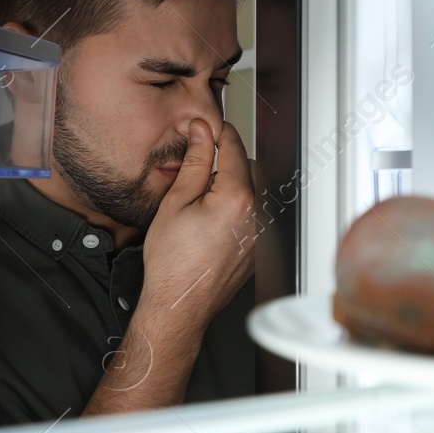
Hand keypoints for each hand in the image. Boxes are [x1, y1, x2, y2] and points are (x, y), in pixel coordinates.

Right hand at [138, 118, 256, 327]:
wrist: (180, 304)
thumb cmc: (173, 262)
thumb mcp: (176, 202)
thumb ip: (194, 163)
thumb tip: (201, 134)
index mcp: (237, 198)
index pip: (235, 149)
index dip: (220, 133)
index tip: (208, 128)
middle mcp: (257, 215)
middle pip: (249, 168)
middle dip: (227, 161)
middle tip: (199, 167)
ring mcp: (260, 233)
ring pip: (253, 192)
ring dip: (233, 185)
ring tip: (202, 200)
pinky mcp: (258, 248)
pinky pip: (253, 215)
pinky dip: (236, 208)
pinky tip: (211, 222)